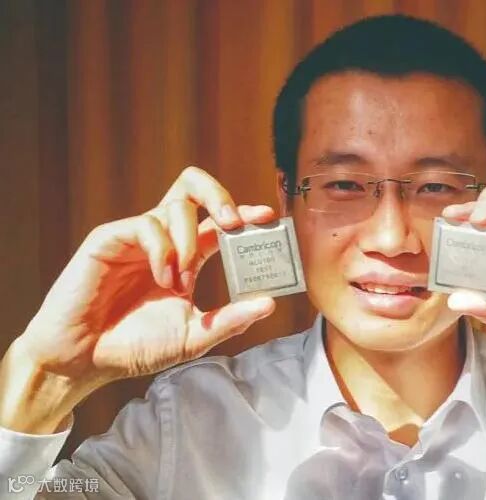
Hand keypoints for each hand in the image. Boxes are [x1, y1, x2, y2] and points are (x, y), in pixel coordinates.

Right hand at [15, 166, 276, 391]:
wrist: (85, 361)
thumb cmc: (135, 347)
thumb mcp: (194, 337)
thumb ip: (231, 320)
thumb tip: (270, 303)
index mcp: (186, 256)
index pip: (218, 223)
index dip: (244, 213)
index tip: (268, 217)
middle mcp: (164, 240)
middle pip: (192, 189)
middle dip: (220, 195)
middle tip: (235, 222)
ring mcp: (136, 237)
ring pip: (175, 206)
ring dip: (189, 241)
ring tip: (182, 280)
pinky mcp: (109, 239)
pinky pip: (146, 224)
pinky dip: (163, 248)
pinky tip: (163, 277)